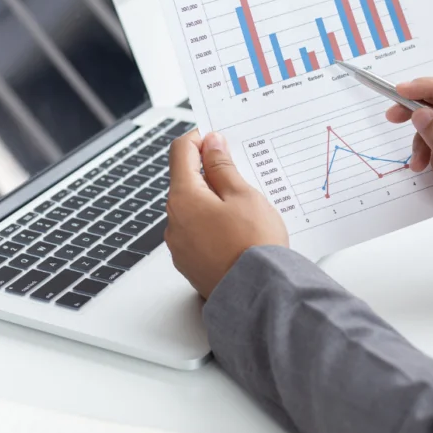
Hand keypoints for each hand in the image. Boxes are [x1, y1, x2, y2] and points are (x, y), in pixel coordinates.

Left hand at [166, 130, 288, 298]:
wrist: (258, 294)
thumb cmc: (253, 245)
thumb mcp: (243, 195)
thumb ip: (222, 166)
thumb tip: (211, 144)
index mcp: (183, 198)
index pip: (180, 152)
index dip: (198, 139)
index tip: (216, 138)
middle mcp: (173, 222)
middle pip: (186, 183)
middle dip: (210, 173)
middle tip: (241, 174)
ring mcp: (179, 246)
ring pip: (193, 211)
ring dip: (212, 203)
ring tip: (245, 211)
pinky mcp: (190, 265)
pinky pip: (198, 235)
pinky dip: (213, 227)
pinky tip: (238, 233)